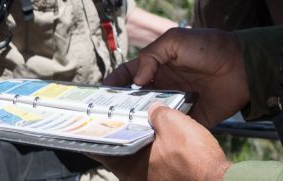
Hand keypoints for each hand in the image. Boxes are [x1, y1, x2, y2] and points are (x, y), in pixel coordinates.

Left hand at [102, 105, 229, 180]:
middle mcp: (136, 178)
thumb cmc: (195, 160)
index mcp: (130, 168)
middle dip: (117, 131)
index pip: (101, 149)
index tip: (87, 120)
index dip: (94, 132)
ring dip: (136, 138)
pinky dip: (151, 148)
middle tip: (114, 112)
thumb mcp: (172, 124)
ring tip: (137, 118)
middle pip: (118, 151)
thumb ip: (155, 112)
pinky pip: (151, 162)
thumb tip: (152, 109)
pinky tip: (158, 133)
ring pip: (135, 156)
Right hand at [103, 28, 248, 130]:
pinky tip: (150, 136)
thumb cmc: (208, 46)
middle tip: (108, 115)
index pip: (128, 75)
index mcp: (156, 65)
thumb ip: (151, 56)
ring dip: (140, 121)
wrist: (241, 65)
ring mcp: (176, 102)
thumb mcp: (174, 40)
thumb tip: (136, 81)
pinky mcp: (191, 118)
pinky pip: (173, 127)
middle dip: (122, 106)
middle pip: (136, 98)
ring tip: (125, 128)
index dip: (114, 82)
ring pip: (151, 115)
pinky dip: (162, 132)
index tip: (100, 93)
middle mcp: (163, 85)